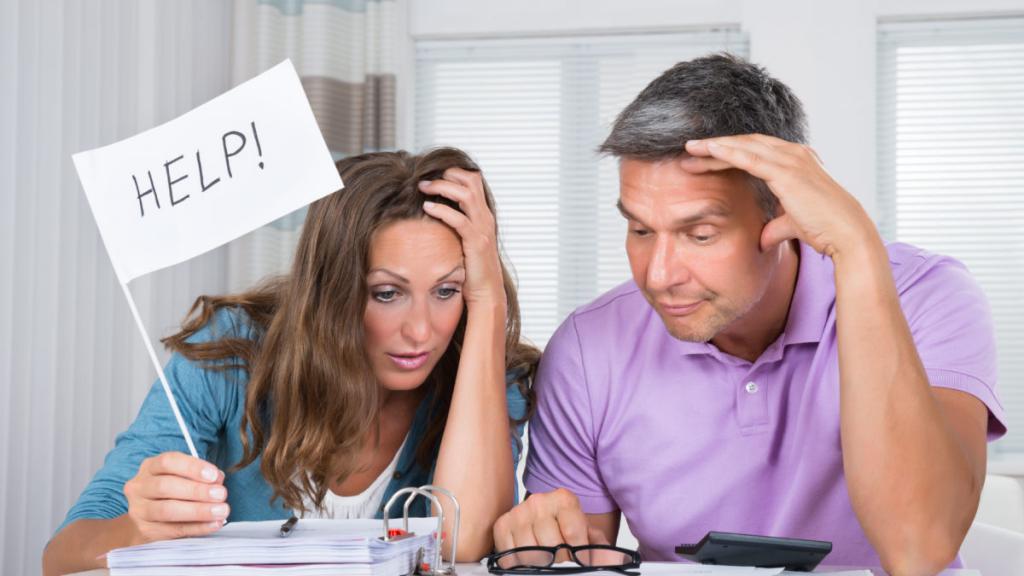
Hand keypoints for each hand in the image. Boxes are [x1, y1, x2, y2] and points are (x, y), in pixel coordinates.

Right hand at [123, 451, 229, 542]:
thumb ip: (200, 477)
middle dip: (197, 490)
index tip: (214, 475)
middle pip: (165, 486)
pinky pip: (173, 530)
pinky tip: (213, 524)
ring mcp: (139, 510)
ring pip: (167, 510)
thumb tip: (217, 481)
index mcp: (150, 467)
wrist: (149, 519)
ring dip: (198, 510)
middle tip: (221, 494)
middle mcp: (140, 487)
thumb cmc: (171, 492)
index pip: (168, 462)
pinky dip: (197, 527)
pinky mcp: (146, 531)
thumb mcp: (183, 478)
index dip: (192, 467)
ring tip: (221, 511)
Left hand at [419, 169, 505, 307]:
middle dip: (447, 174)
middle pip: (471, 180)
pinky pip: (459, 219)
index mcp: (482, 214)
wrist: (486, 291)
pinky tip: (427, 208)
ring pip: (466, 194)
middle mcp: (485, 217)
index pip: (473, 180)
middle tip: (425, 180)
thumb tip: (434, 212)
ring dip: (442, 187)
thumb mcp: (465, 240)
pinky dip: (442, 210)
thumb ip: (456, 224)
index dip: (453, 173)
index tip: (432, 176)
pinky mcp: (476, 241)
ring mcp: (482, 228)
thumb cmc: (471, 268)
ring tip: (423, 188)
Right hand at [492, 489, 609, 563]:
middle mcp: (539, 502)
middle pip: (551, 545)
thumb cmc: (568, 531)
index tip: (582, 564)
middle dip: (561, 564)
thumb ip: (601, 548)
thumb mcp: (589, 537)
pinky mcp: (502, 526)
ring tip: (548, 565)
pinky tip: (531, 563)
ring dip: (541, 566)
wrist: (546, 522)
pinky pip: (511, 555)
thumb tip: (611, 562)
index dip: (580, 556)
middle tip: (564, 568)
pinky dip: (521, 565)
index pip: (572, 533)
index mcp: (563, 499)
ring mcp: (518, 513)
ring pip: (530, 553)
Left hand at [682, 134, 877, 258]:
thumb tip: (762, 239)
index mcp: (796, 161)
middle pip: (746, 144)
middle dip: (717, 146)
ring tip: (690, 149)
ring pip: (744, 146)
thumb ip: (775, 228)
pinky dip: (726, 152)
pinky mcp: (785, 171)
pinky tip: (707, 151)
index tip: (705, 157)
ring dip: (715, 147)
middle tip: (689, 149)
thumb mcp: (792, 224)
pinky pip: (748, 157)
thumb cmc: (824, 229)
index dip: (729, 152)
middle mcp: (794, 154)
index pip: (755, 150)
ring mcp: (791, 159)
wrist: (845, 234)